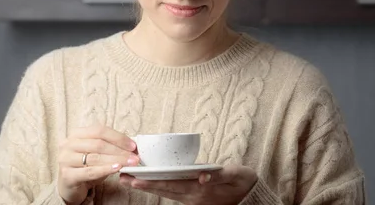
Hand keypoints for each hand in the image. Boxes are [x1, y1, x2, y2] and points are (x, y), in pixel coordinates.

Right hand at [57, 124, 139, 204]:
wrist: (70, 186)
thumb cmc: (86, 166)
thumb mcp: (98, 153)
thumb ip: (111, 146)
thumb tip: (133, 147)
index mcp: (77, 134)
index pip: (100, 131)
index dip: (118, 137)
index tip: (133, 146)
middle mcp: (68, 144)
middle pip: (99, 144)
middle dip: (120, 150)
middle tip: (134, 157)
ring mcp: (65, 159)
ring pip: (95, 157)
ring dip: (116, 160)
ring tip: (129, 163)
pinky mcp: (66, 175)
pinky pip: (90, 171)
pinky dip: (106, 170)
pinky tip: (117, 169)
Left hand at [119, 164, 257, 204]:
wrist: (251, 197)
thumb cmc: (244, 182)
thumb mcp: (236, 174)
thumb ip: (219, 175)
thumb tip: (202, 175)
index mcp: (201, 189)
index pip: (171, 184)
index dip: (152, 181)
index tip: (135, 177)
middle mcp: (193, 196)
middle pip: (164, 190)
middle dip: (143, 184)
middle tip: (123, 177)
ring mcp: (193, 200)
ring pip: (167, 193)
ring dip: (149, 186)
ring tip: (131, 180)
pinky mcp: (195, 199)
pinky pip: (174, 194)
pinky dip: (161, 188)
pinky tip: (152, 183)